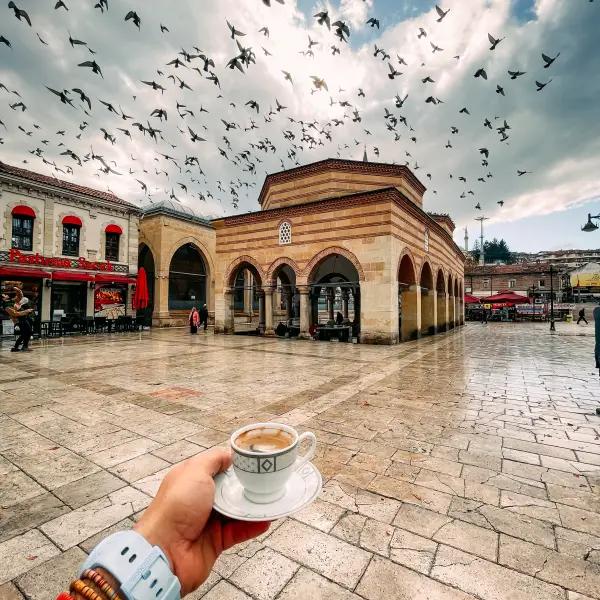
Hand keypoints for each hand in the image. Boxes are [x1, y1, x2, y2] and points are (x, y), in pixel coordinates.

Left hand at [133, 448, 269, 594]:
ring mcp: (208, 521)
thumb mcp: (194, 471)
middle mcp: (200, 499)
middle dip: (247, 485)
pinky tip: (266, 519)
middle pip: (229, 489)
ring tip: (272, 499)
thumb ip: (213, 459)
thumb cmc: (176, 507)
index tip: (253, 460)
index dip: (233, 464)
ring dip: (253, 506)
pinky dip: (252, 526)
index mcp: (191, 480)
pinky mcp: (216, 541)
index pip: (216, 467)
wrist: (166, 551)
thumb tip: (229, 454)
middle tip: (269, 480)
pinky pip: (239, 531)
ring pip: (237, 511)